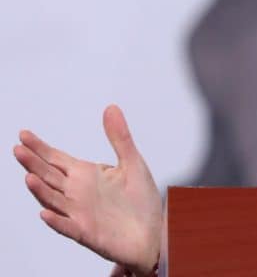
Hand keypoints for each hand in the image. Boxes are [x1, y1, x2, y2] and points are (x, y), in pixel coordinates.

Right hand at [12, 105, 161, 275]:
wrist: (153, 232)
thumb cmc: (140, 201)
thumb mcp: (132, 163)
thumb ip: (119, 137)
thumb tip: (111, 108)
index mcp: (86, 175)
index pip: (56, 159)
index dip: (40, 147)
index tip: (23, 134)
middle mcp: (77, 193)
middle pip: (49, 176)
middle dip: (34, 164)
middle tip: (18, 150)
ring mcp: (80, 213)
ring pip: (54, 200)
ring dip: (40, 191)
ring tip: (28, 178)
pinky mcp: (87, 233)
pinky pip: (68, 227)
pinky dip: (56, 221)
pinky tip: (46, 213)